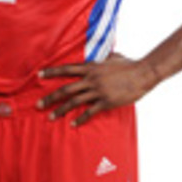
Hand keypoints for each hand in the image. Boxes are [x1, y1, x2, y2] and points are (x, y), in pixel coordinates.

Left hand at [37, 54, 158, 125]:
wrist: (143, 73)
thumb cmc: (129, 64)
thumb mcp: (112, 57)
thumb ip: (102, 58)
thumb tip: (101, 57)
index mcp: (91, 67)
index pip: (67, 69)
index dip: (52, 72)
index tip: (39, 74)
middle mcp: (91, 79)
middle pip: (65, 89)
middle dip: (50, 97)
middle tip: (38, 105)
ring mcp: (98, 91)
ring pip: (74, 102)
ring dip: (61, 110)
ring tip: (51, 117)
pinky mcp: (106, 101)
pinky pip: (89, 112)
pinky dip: (80, 118)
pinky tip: (72, 124)